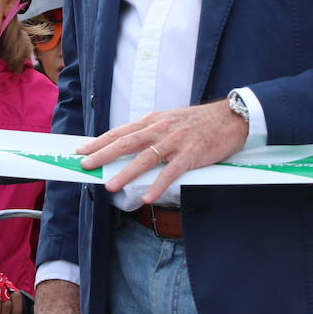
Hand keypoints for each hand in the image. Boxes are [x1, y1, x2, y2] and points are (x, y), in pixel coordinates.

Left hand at [76, 100, 248, 203]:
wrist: (231, 117)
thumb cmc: (198, 121)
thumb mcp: (168, 120)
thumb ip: (149, 131)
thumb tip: (127, 143)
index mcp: (152, 121)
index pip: (120, 132)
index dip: (99, 141)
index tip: (81, 150)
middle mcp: (159, 129)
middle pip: (125, 143)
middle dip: (103, 155)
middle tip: (85, 166)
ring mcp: (174, 142)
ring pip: (145, 159)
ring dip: (125, 173)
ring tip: (110, 185)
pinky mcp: (191, 155)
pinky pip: (171, 172)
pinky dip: (157, 185)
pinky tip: (147, 196)